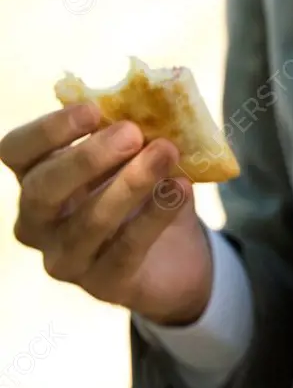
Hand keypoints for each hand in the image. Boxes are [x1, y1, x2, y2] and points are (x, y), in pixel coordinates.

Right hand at [0, 104, 212, 324]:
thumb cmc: (143, 196)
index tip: (92, 109)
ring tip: (167, 153)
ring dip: (131, 183)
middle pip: (42, 189)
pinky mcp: (103, 285)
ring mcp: (65, 259)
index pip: (16, 152)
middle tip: (132, 132)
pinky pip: (128, 248)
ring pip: (89, 221)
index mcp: (34, 180)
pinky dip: (156, 215)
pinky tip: (181, 189)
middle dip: (87, 158)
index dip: (47, 130)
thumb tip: (153, 101)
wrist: (175, 259)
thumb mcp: (135, 160)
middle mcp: (37, 223)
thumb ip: (133, 135)